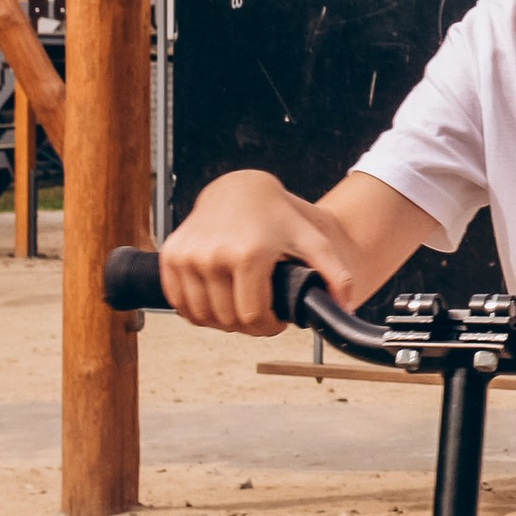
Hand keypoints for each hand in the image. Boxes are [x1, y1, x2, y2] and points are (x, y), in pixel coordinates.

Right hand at [154, 171, 367, 337]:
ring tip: (239, 308)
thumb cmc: (277, 216)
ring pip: (201, 316)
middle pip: (227, 320)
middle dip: (247, 325)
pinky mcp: (171, 255)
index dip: (267, 327)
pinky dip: (196, 311)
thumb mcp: (312, 240)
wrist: (239, 188)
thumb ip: (335, 273)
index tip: (275, 321)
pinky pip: (179, 303)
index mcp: (248, 254)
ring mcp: (188, 255)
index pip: (252, 317)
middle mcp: (212, 255)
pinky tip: (215, 302)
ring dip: (221, 321)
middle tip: (259, 314)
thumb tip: (343, 307)